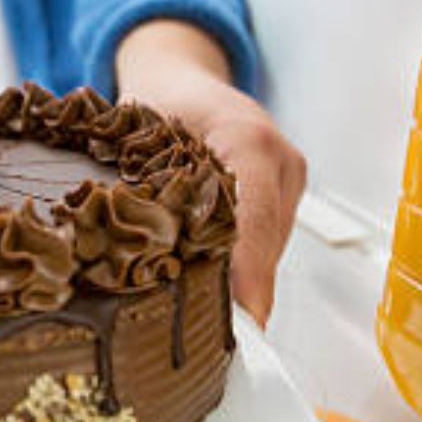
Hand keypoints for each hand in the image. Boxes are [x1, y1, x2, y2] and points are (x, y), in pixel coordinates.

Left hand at [115, 21, 306, 324]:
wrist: (182, 77)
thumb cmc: (156, 104)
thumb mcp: (138, 140)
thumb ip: (145, 192)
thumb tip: (134, 259)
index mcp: (245, 139)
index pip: (253, 219)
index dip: (247, 275)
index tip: (246, 324)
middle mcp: (278, 159)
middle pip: (265, 245)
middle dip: (239, 294)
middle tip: (209, 344)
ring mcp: (288, 177)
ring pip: (268, 251)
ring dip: (239, 284)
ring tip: (206, 328)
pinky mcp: (284, 194)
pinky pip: (266, 243)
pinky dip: (240, 269)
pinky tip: (212, 292)